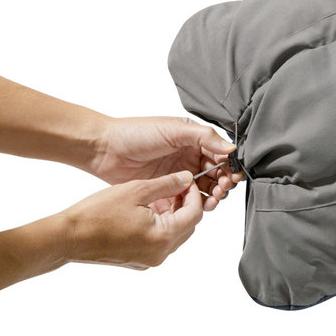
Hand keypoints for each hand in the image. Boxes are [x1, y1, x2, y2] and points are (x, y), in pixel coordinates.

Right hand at [61, 170, 203, 268]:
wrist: (68, 238)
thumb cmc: (97, 214)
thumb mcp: (137, 190)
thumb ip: (167, 184)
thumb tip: (186, 179)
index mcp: (163, 237)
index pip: (195, 214)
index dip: (194, 194)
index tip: (186, 181)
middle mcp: (160, 253)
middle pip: (188, 226)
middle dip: (185, 205)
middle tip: (175, 187)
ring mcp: (149, 260)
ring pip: (175, 234)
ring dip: (173, 215)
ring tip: (160, 197)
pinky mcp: (139, 261)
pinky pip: (160, 242)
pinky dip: (161, 226)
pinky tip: (147, 211)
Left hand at [88, 116, 241, 211]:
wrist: (104, 149)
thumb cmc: (136, 133)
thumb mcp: (174, 130)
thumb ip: (204, 137)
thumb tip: (231, 148)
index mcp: (194, 141)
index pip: (220, 155)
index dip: (228, 166)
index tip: (231, 176)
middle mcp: (189, 158)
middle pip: (216, 175)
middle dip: (223, 184)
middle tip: (221, 190)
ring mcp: (178, 176)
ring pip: (204, 191)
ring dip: (212, 196)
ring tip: (211, 200)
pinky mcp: (166, 191)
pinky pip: (185, 202)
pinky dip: (193, 206)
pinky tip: (194, 206)